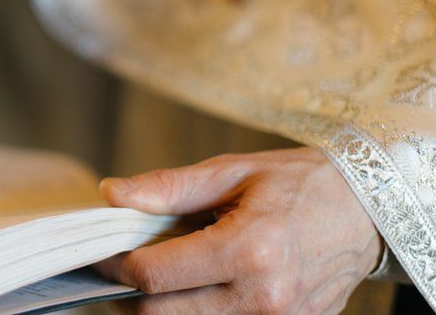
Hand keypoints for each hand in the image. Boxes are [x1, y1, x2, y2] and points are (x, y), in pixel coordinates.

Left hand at [97, 148, 382, 313]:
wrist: (366, 211)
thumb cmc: (298, 184)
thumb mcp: (232, 172)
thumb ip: (169, 188)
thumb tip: (112, 194)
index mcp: (249, 249)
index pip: (154, 275)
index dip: (116, 265)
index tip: (105, 251)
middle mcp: (264, 297)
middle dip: (132, 293)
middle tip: (128, 265)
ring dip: (164, 306)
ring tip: (167, 272)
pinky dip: (196, 312)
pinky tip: (197, 285)